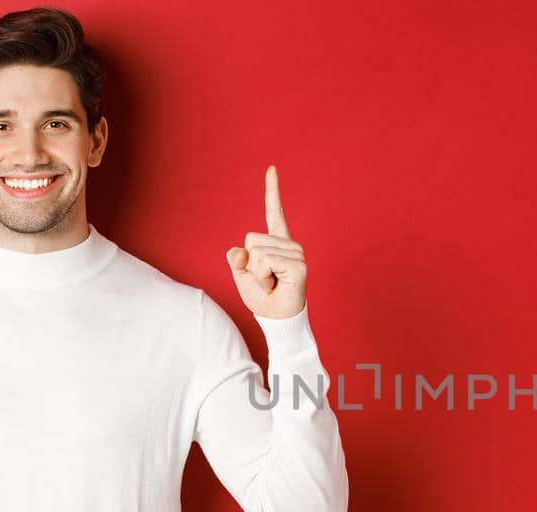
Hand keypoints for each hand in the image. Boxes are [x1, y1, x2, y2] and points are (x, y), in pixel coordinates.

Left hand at [226, 165, 306, 318]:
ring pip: (257, 252)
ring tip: (272, 283)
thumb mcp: (243, 275)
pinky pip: (266, 261)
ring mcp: (296, 253)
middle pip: (251, 239)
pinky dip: (264, 276)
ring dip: (258, 274)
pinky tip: (277, 284)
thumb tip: (239, 251)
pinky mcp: (298, 264)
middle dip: (250, 264)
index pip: (274, 212)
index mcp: (276, 243)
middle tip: (266, 280)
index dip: (272, 190)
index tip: (272, 168)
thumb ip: (238, 259)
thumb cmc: (263, 298)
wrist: (277, 319)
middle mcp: (289, 244)